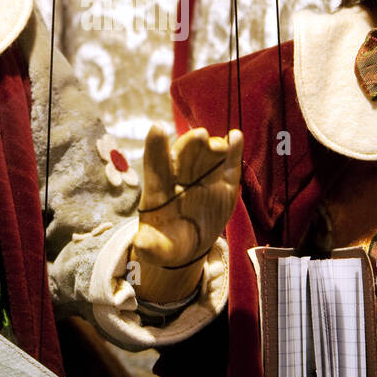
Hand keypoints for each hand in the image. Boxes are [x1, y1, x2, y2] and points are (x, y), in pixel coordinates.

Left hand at [130, 126, 241, 303]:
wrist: (188, 244)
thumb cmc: (166, 242)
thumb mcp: (155, 248)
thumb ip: (149, 246)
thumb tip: (140, 246)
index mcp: (159, 188)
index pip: (155, 164)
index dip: (156, 147)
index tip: (157, 129)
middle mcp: (181, 175)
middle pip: (185, 154)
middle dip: (191, 144)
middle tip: (200, 136)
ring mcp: (204, 176)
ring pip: (208, 154)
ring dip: (213, 146)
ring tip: (220, 147)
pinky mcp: (225, 182)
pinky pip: (229, 164)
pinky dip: (234, 149)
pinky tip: (236, 137)